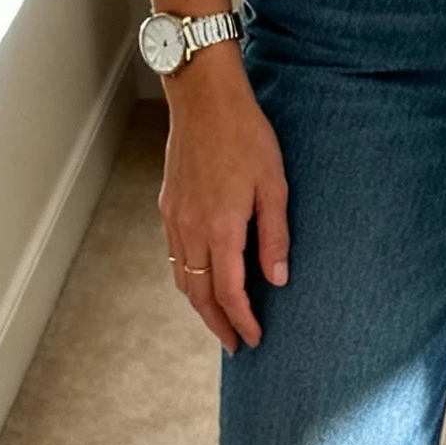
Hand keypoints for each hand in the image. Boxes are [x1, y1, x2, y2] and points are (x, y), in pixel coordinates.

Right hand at [159, 50, 289, 355]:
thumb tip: (277, 280)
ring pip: (182, 279)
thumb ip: (275, 236)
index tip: (254, 339)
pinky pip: (174, 256)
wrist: (204, 100)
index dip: (242, 321)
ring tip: (220, 319)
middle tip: (235, 344)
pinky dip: (187, 278)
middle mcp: (191, 230)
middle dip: (217, 324)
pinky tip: (202, 279)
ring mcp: (175, 219)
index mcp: (221, 228)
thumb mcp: (275, 186)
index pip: (229, 292)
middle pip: (199, 295)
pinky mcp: (168, 206)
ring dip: (200, 305)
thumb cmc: (246, 136)